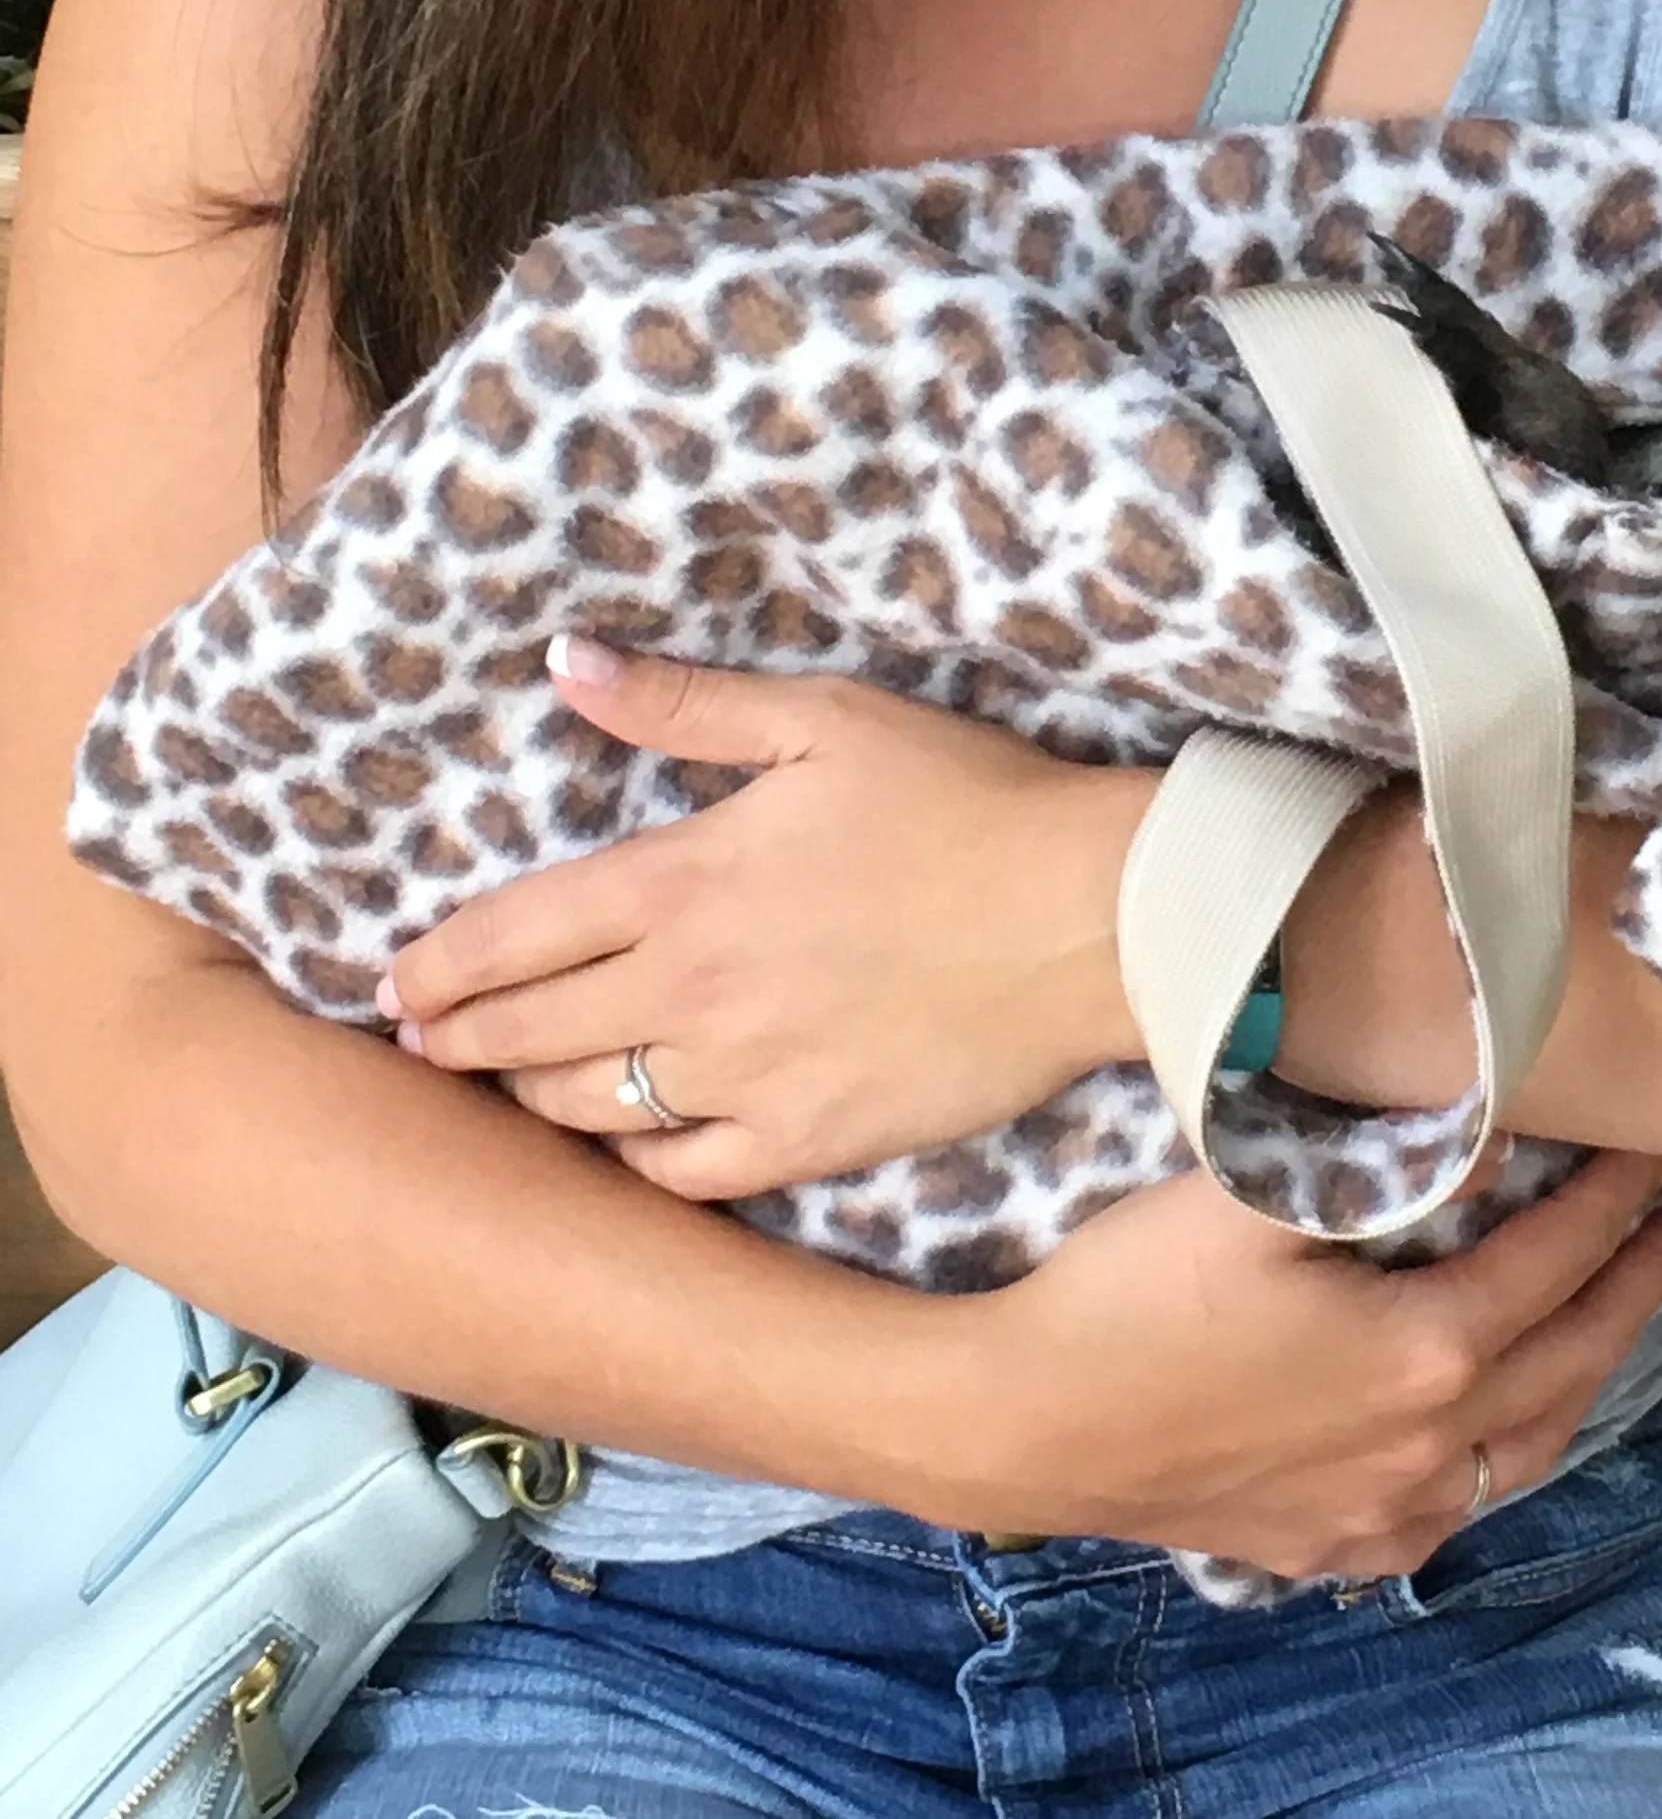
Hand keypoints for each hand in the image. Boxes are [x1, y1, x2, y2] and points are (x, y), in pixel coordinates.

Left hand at [382, 640, 1152, 1198]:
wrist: (1088, 918)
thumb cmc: (962, 799)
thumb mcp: (820, 720)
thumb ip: (681, 703)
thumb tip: (564, 663)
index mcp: (683, 882)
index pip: (515, 935)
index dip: (439, 964)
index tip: (395, 983)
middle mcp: (691, 994)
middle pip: (529, 1035)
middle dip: (456, 1040)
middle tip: (417, 1045)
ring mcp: (746, 1080)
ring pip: (591, 1111)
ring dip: (529, 1100)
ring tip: (507, 1088)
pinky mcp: (808, 1142)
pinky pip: (683, 1177)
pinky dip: (635, 1162)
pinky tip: (624, 1146)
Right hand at [945, 1149, 1661, 1577]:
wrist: (1025, 1421)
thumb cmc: (1132, 1290)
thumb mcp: (1255, 1197)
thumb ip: (1382, 1160)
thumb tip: (1496, 1124)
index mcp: (1427, 1351)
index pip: (1560, 1258)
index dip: (1620, 1195)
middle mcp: (1429, 1446)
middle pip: (1572, 1352)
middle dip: (1641, 1275)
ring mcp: (1383, 1512)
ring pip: (1530, 1442)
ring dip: (1591, 1365)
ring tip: (1625, 1304)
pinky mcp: (1331, 1546)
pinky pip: (1456, 1507)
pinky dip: (1504, 1453)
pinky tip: (1499, 1428)